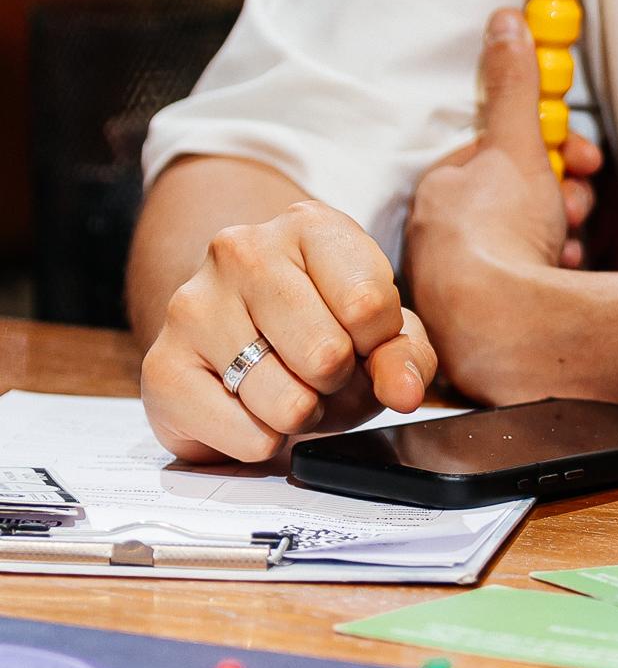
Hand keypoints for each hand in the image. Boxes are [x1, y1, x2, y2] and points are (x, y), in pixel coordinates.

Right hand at [140, 202, 435, 463]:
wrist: (234, 342)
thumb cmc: (319, 328)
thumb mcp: (379, 332)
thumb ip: (405, 355)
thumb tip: (404, 391)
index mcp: (307, 226)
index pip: (369, 304)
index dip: (378, 344)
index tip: (361, 338)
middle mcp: (240, 251)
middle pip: (327, 354)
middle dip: (337, 381)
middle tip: (320, 371)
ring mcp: (193, 306)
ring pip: (289, 402)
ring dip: (303, 414)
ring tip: (287, 387)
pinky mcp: (161, 368)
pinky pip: (248, 438)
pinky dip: (265, 441)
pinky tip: (250, 410)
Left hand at [405, 9, 601, 399]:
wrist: (501, 329)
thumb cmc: (499, 236)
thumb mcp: (518, 143)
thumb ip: (515, 84)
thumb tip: (506, 23)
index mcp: (438, 195)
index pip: (497, 159)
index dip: (548, 152)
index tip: (582, 158)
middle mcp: (435, 242)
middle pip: (512, 203)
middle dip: (557, 197)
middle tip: (579, 203)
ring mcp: (452, 289)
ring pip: (520, 247)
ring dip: (558, 235)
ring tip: (571, 243)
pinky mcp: (474, 328)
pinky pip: (521, 291)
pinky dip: (550, 279)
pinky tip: (564, 277)